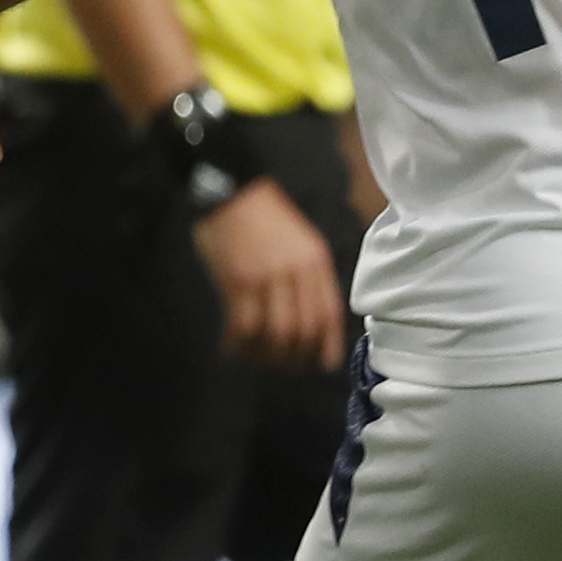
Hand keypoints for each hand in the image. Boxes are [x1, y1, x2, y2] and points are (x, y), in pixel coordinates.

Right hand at [193, 177, 344, 370]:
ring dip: (265, 357)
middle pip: (303, 331)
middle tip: (280, 368)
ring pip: (275, 334)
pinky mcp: (237, 281)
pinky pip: (243, 326)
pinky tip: (232, 350)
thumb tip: (311, 320)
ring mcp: (266, 277)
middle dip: (293, 358)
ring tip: (255, 362)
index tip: (318, 366)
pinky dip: (239, 346)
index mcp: (315, 262)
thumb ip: (309, 277)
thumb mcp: (300, 242)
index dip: (326, 347)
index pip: (329, 315)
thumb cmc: (265, 218)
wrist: (233, 192)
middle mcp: (295, 272)